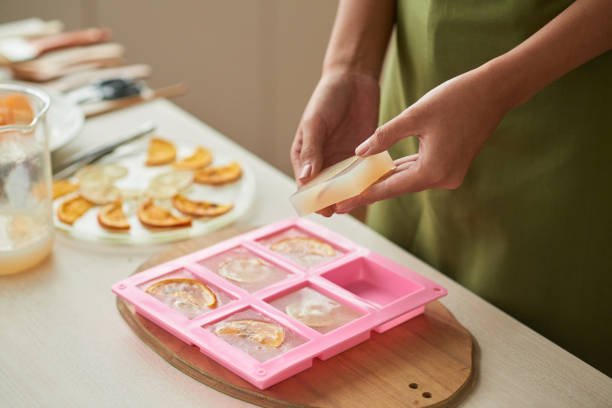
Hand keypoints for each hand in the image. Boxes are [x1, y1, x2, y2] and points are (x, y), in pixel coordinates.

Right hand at [291, 71, 379, 215]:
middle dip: (335, 200)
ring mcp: (344, 159)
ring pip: (348, 185)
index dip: (314, 199)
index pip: (307, 184)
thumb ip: (311, 150)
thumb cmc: (326, 98)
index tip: (324, 210)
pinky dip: (369, 180)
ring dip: (353, 193)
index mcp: (305, 156)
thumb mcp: (315, 123)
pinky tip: (377, 187)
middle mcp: (324, 161)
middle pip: (328, 189)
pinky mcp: (363, 154)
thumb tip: (305, 179)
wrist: (353, 79)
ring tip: (361, 201)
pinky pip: (365, 172)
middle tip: (346, 209)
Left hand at [334, 67, 510, 213]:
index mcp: (432, 171)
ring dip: (383, 181)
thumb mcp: (414, 115)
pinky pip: (419, 171)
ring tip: (354, 187)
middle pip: (396, 187)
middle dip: (369, 191)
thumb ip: (384, 136)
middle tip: (340, 200)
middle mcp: (442, 179)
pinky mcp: (451, 166)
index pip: (388, 188)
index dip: (362, 195)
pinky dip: (400, 171)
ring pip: (407, 179)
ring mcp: (448, 175)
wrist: (494, 91)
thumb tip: (359, 153)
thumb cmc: (455, 99)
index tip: (340, 205)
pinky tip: (381, 172)